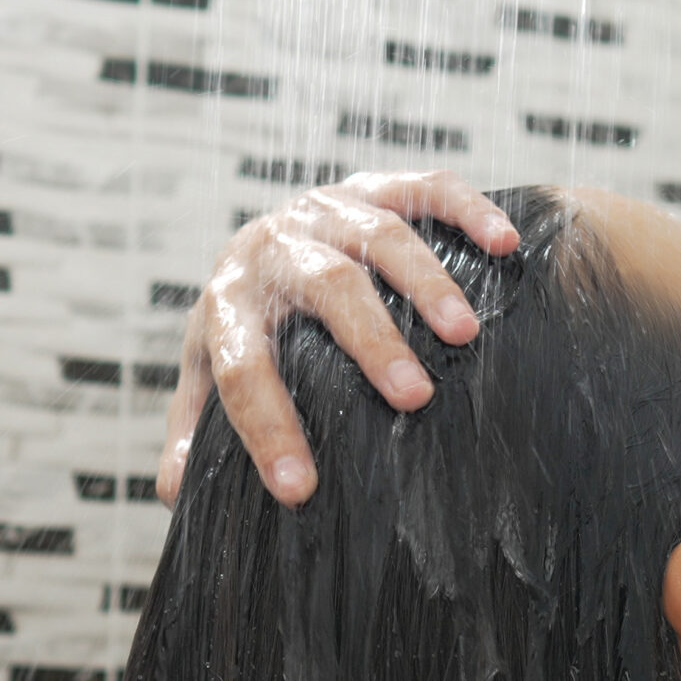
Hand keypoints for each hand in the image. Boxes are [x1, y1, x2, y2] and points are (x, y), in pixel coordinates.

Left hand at [159, 169, 521, 506]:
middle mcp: (276, 246)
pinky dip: (468, 211)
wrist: (266, 238)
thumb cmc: (247, 323)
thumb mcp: (211, 370)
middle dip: (370, 340)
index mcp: (229, 301)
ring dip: (425, 283)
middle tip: (415, 396)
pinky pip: (428, 190)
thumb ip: (195, 426)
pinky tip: (505, 244)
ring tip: (465, 334)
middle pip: (323, 285)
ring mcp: (331, 209)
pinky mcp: (379, 186)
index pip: (241, 365)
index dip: (267, 426)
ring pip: (380, 236)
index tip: (300, 489)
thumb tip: (175, 494)